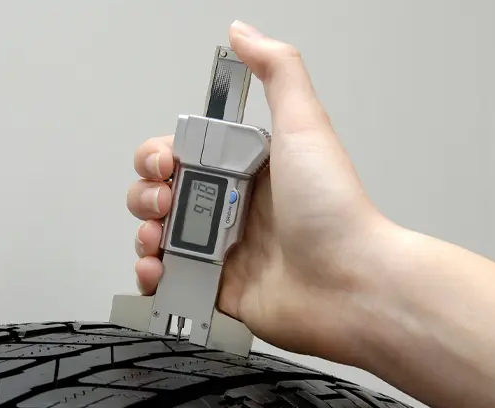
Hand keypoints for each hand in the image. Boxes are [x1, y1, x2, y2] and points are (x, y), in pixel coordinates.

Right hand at [126, 20, 387, 362]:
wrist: (351, 284)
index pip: (179, 155)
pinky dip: (153, 275)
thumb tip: (245, 35)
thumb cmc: (334, 211)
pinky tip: (160, 269)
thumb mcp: (305, 127)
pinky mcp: (218, 286)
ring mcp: (222, 248)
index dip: (158, 157)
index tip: (164, 164)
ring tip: (160, 241)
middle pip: (160, 194)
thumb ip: (277, 73)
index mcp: (243, 169)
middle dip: (146, 196)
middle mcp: (230, 206)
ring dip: (144, 234)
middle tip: (166, 204)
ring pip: (158, 236)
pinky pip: (169, 279)